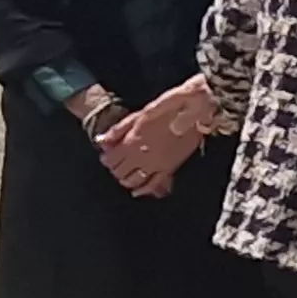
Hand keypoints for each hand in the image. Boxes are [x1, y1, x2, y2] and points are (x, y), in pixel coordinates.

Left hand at [97, 80, 215, 189]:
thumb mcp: (139, 114)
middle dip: (115, 169)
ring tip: (123, 176)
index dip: (107, 160)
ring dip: (125, 179)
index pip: (112, 159)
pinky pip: (154, 184)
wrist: (195, 109)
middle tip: (115, 166)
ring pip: (134, 180)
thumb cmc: (168, 106)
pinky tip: (137, 191)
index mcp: (133, 140)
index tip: (106, 157)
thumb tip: (101, 141)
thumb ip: (119, 130)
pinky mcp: (170, 167)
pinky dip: (143, 190)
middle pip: (121, 171)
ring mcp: (157, 164)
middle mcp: (143, 156)